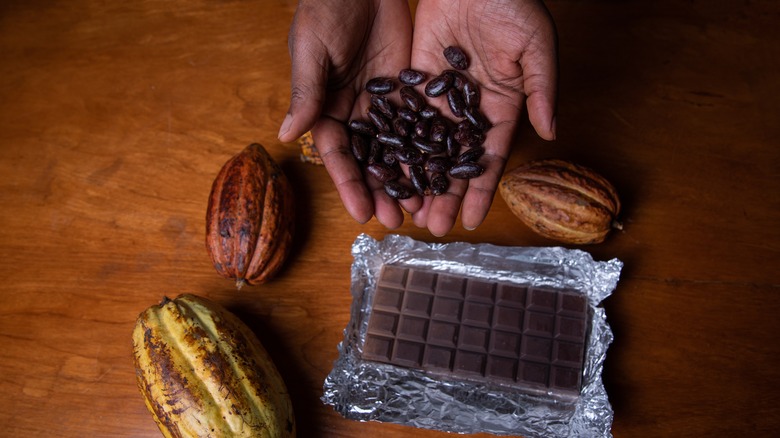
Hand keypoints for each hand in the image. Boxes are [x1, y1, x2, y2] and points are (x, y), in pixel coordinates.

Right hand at [278, 0, 418, 228]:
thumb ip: (306, 92)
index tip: (361, 213)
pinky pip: (419, 124)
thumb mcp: (312, 49)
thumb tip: (289, 135)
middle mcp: (354, 113)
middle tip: (396, 222)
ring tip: (420, 208)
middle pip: (368, 161)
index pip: (338, 155)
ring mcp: (383, 104)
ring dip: (406, 179)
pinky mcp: (408, 89)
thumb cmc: (325, 8)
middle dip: (381, 192)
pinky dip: (427, 149)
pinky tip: (439, 173)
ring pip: (396, 150)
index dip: (348, 185)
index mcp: (325, 108)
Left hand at [410, 0, 557, 235]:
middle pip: (453, 160)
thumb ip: (542, 89)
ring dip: (417, 178)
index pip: (488, 158)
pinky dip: (395, 144)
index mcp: (501, 107)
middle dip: (444, 194)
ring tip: (406, 210)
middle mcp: (468, 109)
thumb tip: (551, 132)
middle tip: (432, 227)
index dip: (480, 190)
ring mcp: (440, 96)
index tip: (471, 222)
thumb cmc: (515, 3)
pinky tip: (386, 171)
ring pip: (425, 146)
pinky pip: (404, 117)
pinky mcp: (415, 78)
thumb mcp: (537, 46)